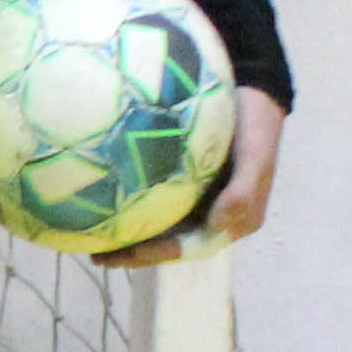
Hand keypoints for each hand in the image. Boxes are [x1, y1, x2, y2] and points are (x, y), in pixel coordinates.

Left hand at [102, 85, 284, 265]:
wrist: (256, 95)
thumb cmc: (258, 128)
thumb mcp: (256, 156)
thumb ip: (243, 192)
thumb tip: (218, 224)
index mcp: (235, 220)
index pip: (190, 247)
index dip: (158, 254)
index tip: (128, 253)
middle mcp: (215, 216)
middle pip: (171, 242)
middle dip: (136, 252)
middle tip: (97, 256)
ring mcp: (199, 200)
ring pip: (162, 226)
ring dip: (130, 236)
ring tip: (93, 241)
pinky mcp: (186, 182)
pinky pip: (158, 200)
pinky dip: (134, 208)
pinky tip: (106, 205)